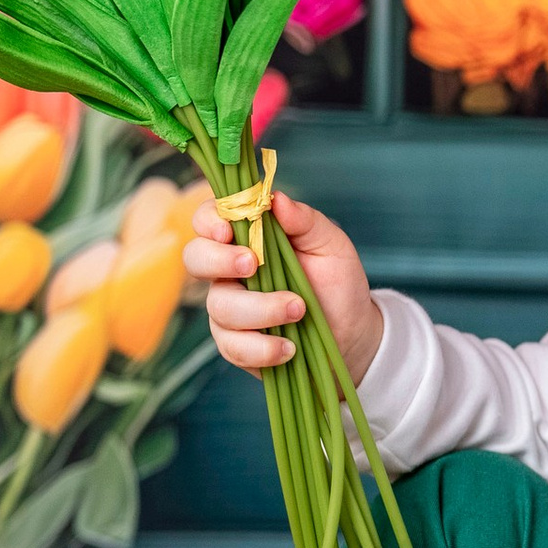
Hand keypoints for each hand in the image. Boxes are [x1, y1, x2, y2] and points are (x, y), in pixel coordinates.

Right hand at [185, 192, 381, 382]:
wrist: (352, 331)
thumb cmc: (337, 282)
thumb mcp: (330, 244)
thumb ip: (304, 220)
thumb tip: (277, 199)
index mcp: (248, 238)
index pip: (209, 219)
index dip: (209, 220)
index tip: (228, 230)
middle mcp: (229, 271)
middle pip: (195, 258)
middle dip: (219, 261)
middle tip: (254, 266)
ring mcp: (229, 308)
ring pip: (219, 306)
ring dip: (260, 309)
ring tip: (299, 310)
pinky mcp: (236, 344)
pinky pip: (232, 346)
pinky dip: (262, 348)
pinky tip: (289, 347)